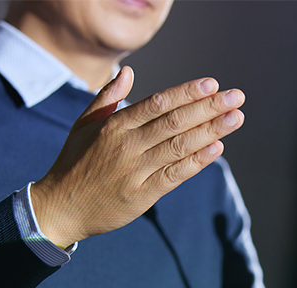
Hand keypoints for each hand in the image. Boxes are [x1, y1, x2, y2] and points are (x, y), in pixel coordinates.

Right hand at [31, 66, 244, 247]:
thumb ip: (107, 98)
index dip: (187, 93)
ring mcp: (135, 171)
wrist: (59, 208)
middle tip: (236, 97)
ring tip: (235, 118)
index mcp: (114, 126)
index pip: (158, 103)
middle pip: (175, 122)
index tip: (212, 84)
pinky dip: (197, 161)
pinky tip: (217, 148)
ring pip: (179, 146)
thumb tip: (127, 72)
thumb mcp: (84, 125)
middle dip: (209, 108)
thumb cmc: (74, 163)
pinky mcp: (142, 195)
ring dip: (211, 131)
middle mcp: (127, 146)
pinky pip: (175, 175)